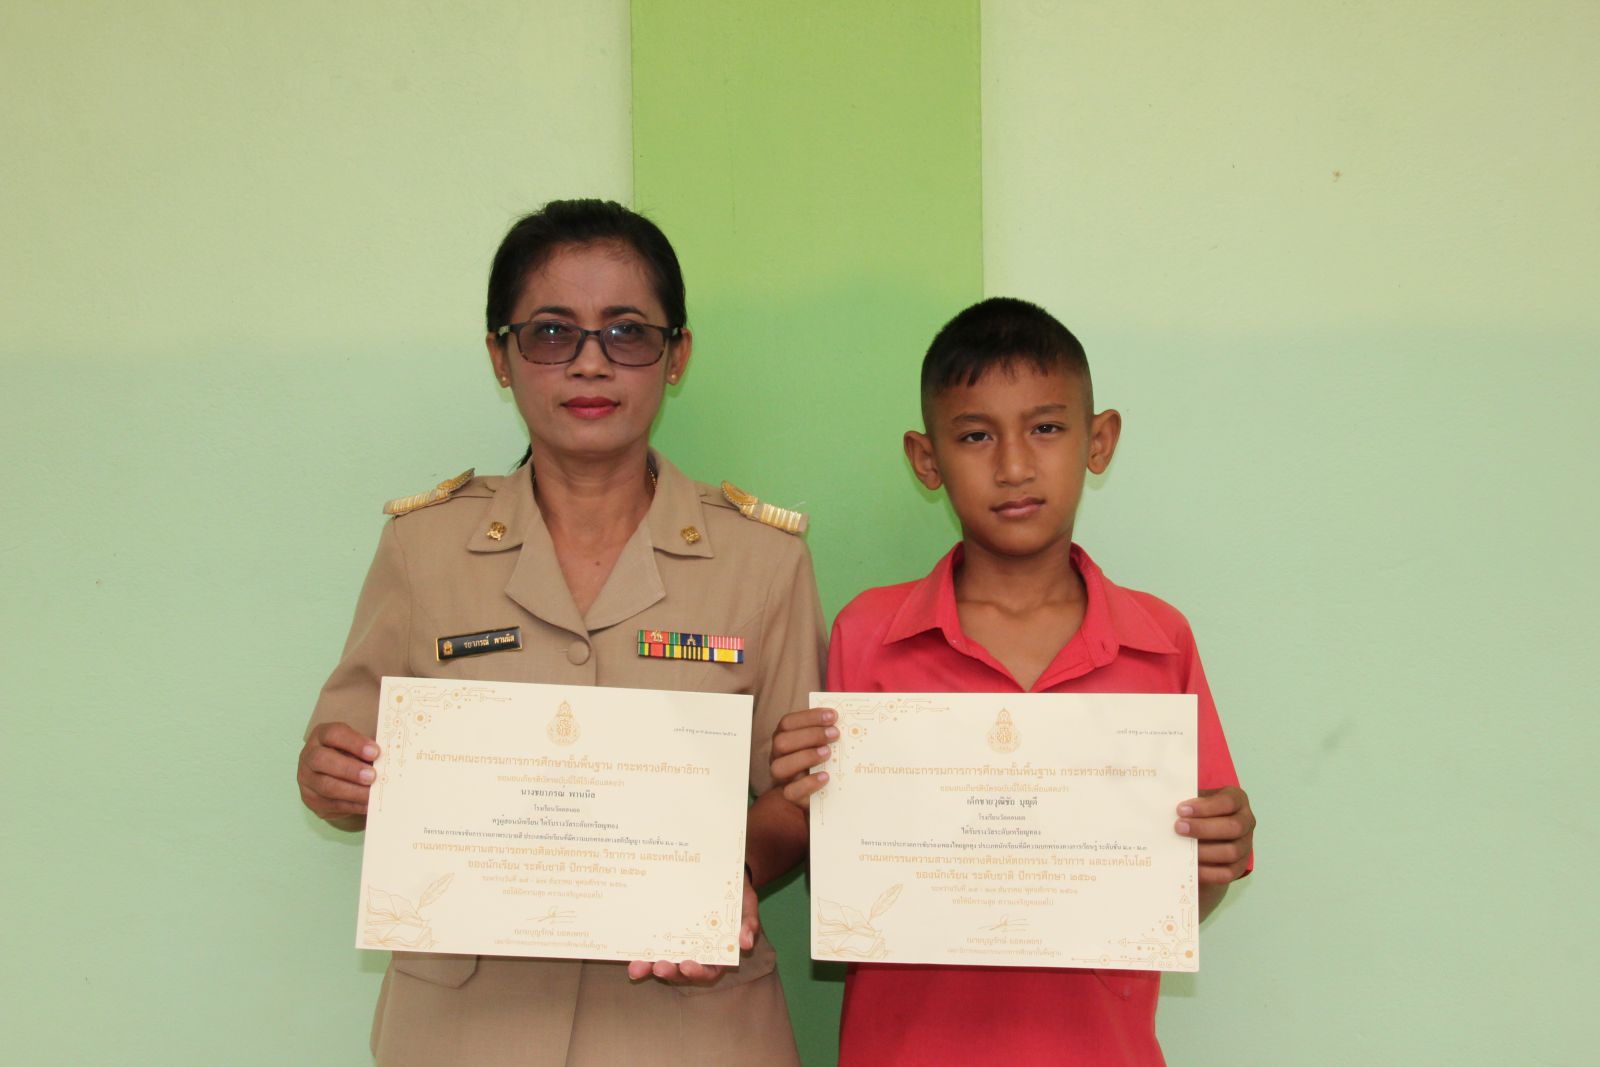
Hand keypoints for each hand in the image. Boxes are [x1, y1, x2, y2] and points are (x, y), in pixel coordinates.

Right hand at [297, 722, 378, 820]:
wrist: (334, 774)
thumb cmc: (351, 755)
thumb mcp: (357, 746)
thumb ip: (368, 751)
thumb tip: (388, 760)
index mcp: (321, 736)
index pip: (334, 734)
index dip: (354, 742)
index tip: (375, 752)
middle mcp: (309, 756)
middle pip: (322, 760)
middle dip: (349, 769)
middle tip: (372, 776)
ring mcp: (306, 780)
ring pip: (326, 786)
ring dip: (353, 792)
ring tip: (372, 794)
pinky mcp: (311, 800)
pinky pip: (331, 804)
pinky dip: (353, 805)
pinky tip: (367, 804)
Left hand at [626, 866, 760, 984]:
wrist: (719, 871)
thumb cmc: (735, 890)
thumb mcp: (746, 902)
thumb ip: (748, 921)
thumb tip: (747, 943)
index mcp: (718, 952)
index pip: (709, 970)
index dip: (698, 972)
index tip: (686, 965)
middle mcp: (697, 953)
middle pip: (682, 971)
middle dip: (670, 972)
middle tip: (658, 966)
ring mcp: (679, 945)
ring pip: (664, 962)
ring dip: (649, 968)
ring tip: (636, 968)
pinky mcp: (665, 934)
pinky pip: (653, 946)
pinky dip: (642, 952)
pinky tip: (630, 953)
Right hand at [769, 706, 837, 808]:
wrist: (816, 791)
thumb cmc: (820, 759)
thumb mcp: (821, 742)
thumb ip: (826, 731)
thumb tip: (845, 720)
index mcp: (784, 737)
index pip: (788, 722)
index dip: (809, 717)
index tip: (833, 715)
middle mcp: (778, 755)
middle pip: (782, 742)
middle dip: (810, 735)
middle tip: (835, 734)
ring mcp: (782, 776)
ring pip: (780, 766)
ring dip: (806, 757)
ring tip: (828, 753)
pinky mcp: (790, 796)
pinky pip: (790, 791)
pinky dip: (808, 783)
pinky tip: (825, 776)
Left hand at [1175, 785, 1254, 885]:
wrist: (1206, 835)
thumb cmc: (1198, 812)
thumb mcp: (1195, 800)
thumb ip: (1185, 799)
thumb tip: (1161, 801)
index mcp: (1237, 800)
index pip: (1228, 801)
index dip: (1205, 806)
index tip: (1180, 809)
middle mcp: (1246, 822)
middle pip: (1233, 827)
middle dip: (1203, 828)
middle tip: (1178, 828)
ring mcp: (1245, 846)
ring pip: (1232, 851)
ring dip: (1205, 851)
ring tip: (1182, 849)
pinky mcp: (1239, 867)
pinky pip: (1227, 873)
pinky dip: (1208, 872)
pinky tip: (1190, 866)